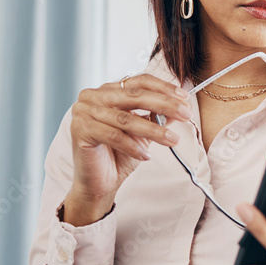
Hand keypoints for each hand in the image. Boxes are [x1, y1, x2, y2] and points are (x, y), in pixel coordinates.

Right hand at [64, 74, 190, 224]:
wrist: (99, 182)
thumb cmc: (119, 154)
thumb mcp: (144, 131)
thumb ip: (158, 115)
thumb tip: (181, 105)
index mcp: (108, 90)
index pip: (138, 82)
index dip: (164, 88)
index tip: (185, 98)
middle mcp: (92, 96)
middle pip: (134, 96)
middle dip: (164, 105)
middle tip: (186, 115)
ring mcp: (83, 111)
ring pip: (126, 118)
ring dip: (153, 130)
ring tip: (172, 140)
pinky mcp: (79, 130)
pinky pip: (113, 135)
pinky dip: (133, 146)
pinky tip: (147, 155)